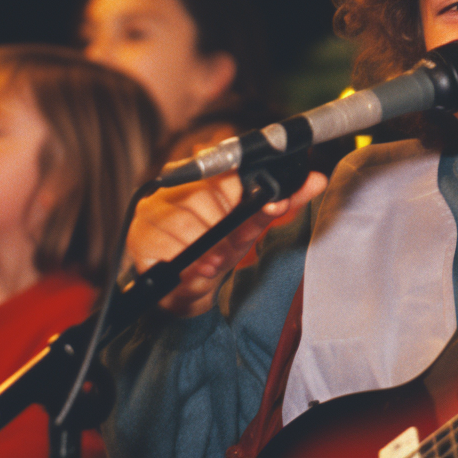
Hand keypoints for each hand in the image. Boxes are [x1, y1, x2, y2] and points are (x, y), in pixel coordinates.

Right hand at [125, 169, 325, 316]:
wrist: (189, 289)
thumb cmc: (219, 249)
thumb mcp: (253, 226)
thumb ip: (285, 202)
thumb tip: (319, 179)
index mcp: (200, 175)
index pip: (220, 169)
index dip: (236, 193)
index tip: (246, 209)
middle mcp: (171, 186)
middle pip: (202, 197)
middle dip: (220, 229)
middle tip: (228, 249)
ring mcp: (151, 210)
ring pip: (184, 222)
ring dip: (205, 248)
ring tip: (213, 262)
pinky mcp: (138, 235)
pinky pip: (164, 245)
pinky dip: (184, 261)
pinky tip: (193, 268)